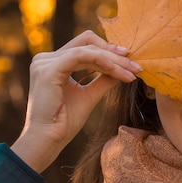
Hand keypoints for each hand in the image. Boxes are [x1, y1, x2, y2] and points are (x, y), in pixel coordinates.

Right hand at [11, 30, 141, 172]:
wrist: (48, 140)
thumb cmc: (64, 123)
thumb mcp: (89, 96)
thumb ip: (103, 80)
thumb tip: (122, 70)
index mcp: (53, 64)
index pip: (85, 47)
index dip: (109, 51)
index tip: (131, 62)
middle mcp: (46, 59)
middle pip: (87, 42)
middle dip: (114, 52)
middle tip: (136, 65)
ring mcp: (45, 62)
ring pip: (88, 49)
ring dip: (113, 60)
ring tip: (131, 72)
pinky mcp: (48, 69)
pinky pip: (81, 56)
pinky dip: (102, 61)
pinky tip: (116, 70)